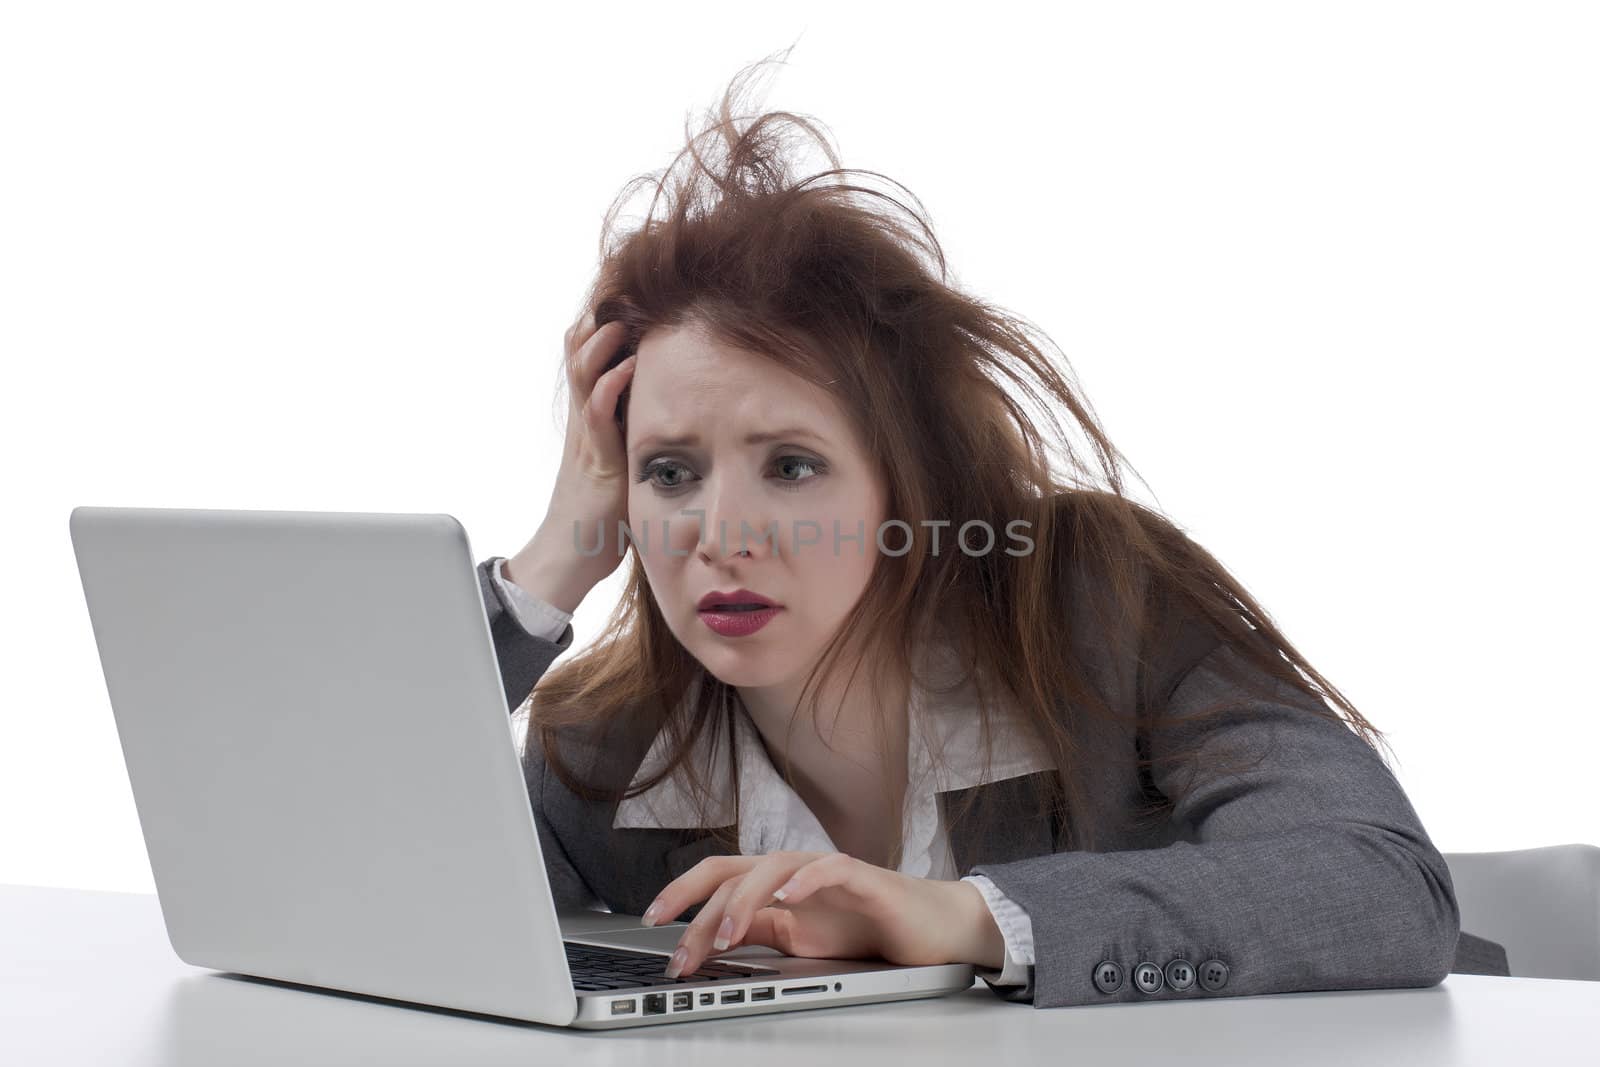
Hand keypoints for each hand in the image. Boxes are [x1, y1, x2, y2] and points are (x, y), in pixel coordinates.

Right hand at [505, 308, 636, 613]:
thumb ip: (643, 439)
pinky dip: (610, 386)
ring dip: (602, 342)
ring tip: (621, 315)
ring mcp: (585, 437)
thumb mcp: (626, 465)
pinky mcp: (593, 459)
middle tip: (625, 288)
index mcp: (593, 418)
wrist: (567, 557)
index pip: (592, 356)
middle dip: (601, 319)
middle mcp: (585, 419)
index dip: (606, 325)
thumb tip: (681, 423)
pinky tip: (629, 366)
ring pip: (584, 372)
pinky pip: (595, 413)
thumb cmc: (600, 517)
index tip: (633, 295)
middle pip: (582, 352)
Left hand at [640, 851, 1006, 978]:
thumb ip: (756, 936)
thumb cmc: (864, 930)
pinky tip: (787, 898)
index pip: (717, 877)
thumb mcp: (796, 943)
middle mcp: (793, 870)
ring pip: (770, 867)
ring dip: (741, 902)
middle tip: (680, 953)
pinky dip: (805, 880)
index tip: (652, 922)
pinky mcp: (862, 876)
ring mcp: (824, 870)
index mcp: (774, 885)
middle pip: (733, 871)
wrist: (927, 930)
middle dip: (698, 911)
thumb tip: (706, 946)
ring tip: (724, 936)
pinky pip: (829, 868)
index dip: (681, 894)